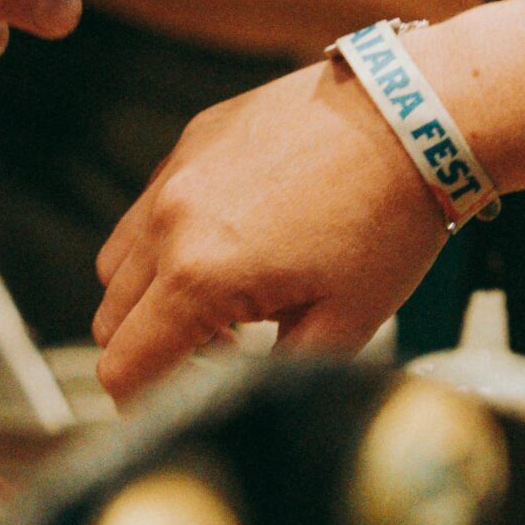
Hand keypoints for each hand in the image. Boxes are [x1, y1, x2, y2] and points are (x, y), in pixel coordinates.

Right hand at [93, 59, 451, 397]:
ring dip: (154, 297)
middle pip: (111, 319)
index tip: (176, 407)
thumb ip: (280, 374)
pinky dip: (171, 241)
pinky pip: (151, 207)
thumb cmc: (390, 217)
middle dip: (155, 351)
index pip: (123, 367)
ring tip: (229, 297)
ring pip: (120, 262)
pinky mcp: (195, 139)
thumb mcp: (347, 324)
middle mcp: (170, 220)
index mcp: (201, 274)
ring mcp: (177, 173)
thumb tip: (247, 400)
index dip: (142, 404)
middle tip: (227, 351)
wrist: (413, 118)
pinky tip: (237, 242)